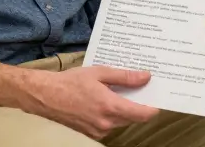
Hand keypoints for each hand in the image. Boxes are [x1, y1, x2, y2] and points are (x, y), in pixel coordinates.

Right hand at [20, 65, 157, 139]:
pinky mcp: (91, 132)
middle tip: (142, 88)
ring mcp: (98, 130)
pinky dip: (114, 113)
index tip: (159, 97)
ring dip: (126, 109)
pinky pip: (110, 124)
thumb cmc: (70, 82)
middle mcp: (106, 122)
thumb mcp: (100, 73)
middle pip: (134, 118)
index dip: (154, 107)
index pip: (142, 114)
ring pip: (122, 121)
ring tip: (123, 91)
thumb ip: (125, 77)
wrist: (45, 96)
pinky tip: (109, 99)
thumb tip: (145, 77)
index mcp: (110, 107)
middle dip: (140, 105)